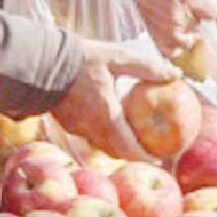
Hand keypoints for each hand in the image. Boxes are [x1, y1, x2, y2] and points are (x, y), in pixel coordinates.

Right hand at [50, 40, 177, 162]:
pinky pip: (88, 135)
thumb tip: (175, 73)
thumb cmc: (80, 59)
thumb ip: (146, 67)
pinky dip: (101, 135)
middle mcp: (91, 128)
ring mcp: (76, 128)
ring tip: (129, 138)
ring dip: (116, 146)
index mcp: (107, 116)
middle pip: (116, 152)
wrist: (40, 61)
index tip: (160, 159)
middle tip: (148, 151)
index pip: (130, 148)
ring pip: (101, 145)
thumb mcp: (117, 57)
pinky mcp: (66, 123)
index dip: (146, 157)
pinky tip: (105, 122)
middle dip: (133, 155)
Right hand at [119, 0, 216, 54]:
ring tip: (173, 21)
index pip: (213, 11)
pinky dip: (170, 44)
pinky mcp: (151, 37)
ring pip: (186, 42)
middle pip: (199, 26)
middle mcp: (177, 16)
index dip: (207, 5)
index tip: (199, 0)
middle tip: (180, 6)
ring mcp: (164, 30)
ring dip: (183, 33)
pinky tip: (165, 31)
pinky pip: (170, 50)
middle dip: (193, 17)